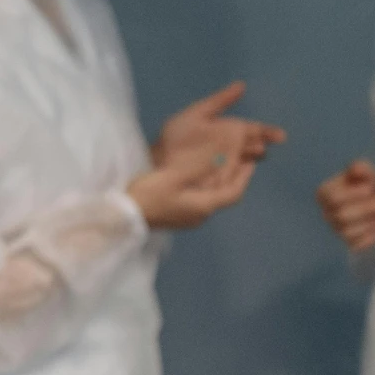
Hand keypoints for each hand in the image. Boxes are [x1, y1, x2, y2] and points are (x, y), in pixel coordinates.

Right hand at [129, 137, 258, 231]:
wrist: (124, 217)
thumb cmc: (149, 195)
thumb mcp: (173, 176)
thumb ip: (198, 166)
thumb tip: (221, 156)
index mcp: (203, 205)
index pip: (233, 193)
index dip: (244, 178)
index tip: (251, 162)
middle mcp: (200, 215)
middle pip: (224, 197)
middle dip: (234, 179)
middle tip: (239, 161)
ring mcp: (188, 219)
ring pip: (212, 199)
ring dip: (219, 183)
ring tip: (221, 165)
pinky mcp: (178, 217)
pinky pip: (200, 201)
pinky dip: (206, 188)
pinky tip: (198, 178)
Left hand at [156, 81, 285, 168]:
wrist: (157, 160)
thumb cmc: (176, 137)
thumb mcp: (197, 114)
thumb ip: (220, 100)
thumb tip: (242, 85)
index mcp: (229, 132)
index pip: (253, 131)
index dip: (267, 133)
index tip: (279, 136)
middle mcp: (231, 150)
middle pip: (252, 148)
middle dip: (259, 147)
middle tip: (261, 148)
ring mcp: (226, 167)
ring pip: (244, 163)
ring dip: (249, 160)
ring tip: (252, 155)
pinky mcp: (218, 184)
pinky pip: (233, 180)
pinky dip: (238, 175)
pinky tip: (237, 170)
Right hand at [316, 159, 374, 251]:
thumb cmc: (371, 185)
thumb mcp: (367, 173)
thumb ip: (361, 168)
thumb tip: (356, 169)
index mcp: (325, 193)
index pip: (333, 198)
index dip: (354, 194)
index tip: (370, 188)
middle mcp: (326, 213)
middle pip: (341, 216)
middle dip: (366, 209)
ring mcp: (337, 230)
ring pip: (348, 232)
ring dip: (370, 222)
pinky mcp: (350, 244)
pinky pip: (357, 245)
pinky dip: (371, 236)